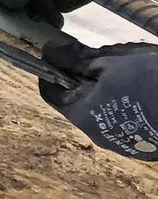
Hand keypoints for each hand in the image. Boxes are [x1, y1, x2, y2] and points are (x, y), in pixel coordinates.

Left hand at [38, 36, 157, 158]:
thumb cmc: (149, 79)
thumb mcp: (110, 62)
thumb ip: (76, 59)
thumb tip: (50, 52)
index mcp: (83, 115)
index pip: (51, 94)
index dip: (52, 71)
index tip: (60, 54)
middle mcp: (98, 135)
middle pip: (77, 103)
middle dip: (83, 80)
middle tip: (100, 60)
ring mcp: (121, 144)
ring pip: (101, 113)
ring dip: (105, 94)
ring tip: (127, 75)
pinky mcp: (141, 146)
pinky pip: (123, 123)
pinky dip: (124, 107)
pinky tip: (140, 92)